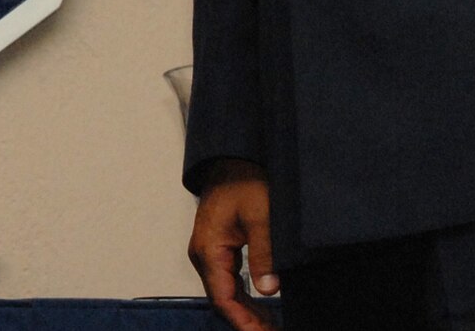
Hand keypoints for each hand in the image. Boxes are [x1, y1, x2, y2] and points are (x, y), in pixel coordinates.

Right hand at [189, 159, 278, 330]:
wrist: (233, 159)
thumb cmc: (243, 180)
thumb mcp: (260, 216)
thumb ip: (264, 252)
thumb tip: (268, 289)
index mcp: (208, 249)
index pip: (223, 298)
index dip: (243, 322)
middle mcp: (204, 254)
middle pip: (222, 300)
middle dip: (246, 322)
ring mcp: (209, 252)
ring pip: (225, 293)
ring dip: (246, 312)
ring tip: (269, 327)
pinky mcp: (217, 249)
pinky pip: (227, 282)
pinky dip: (243, 298)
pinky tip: (260, 309)